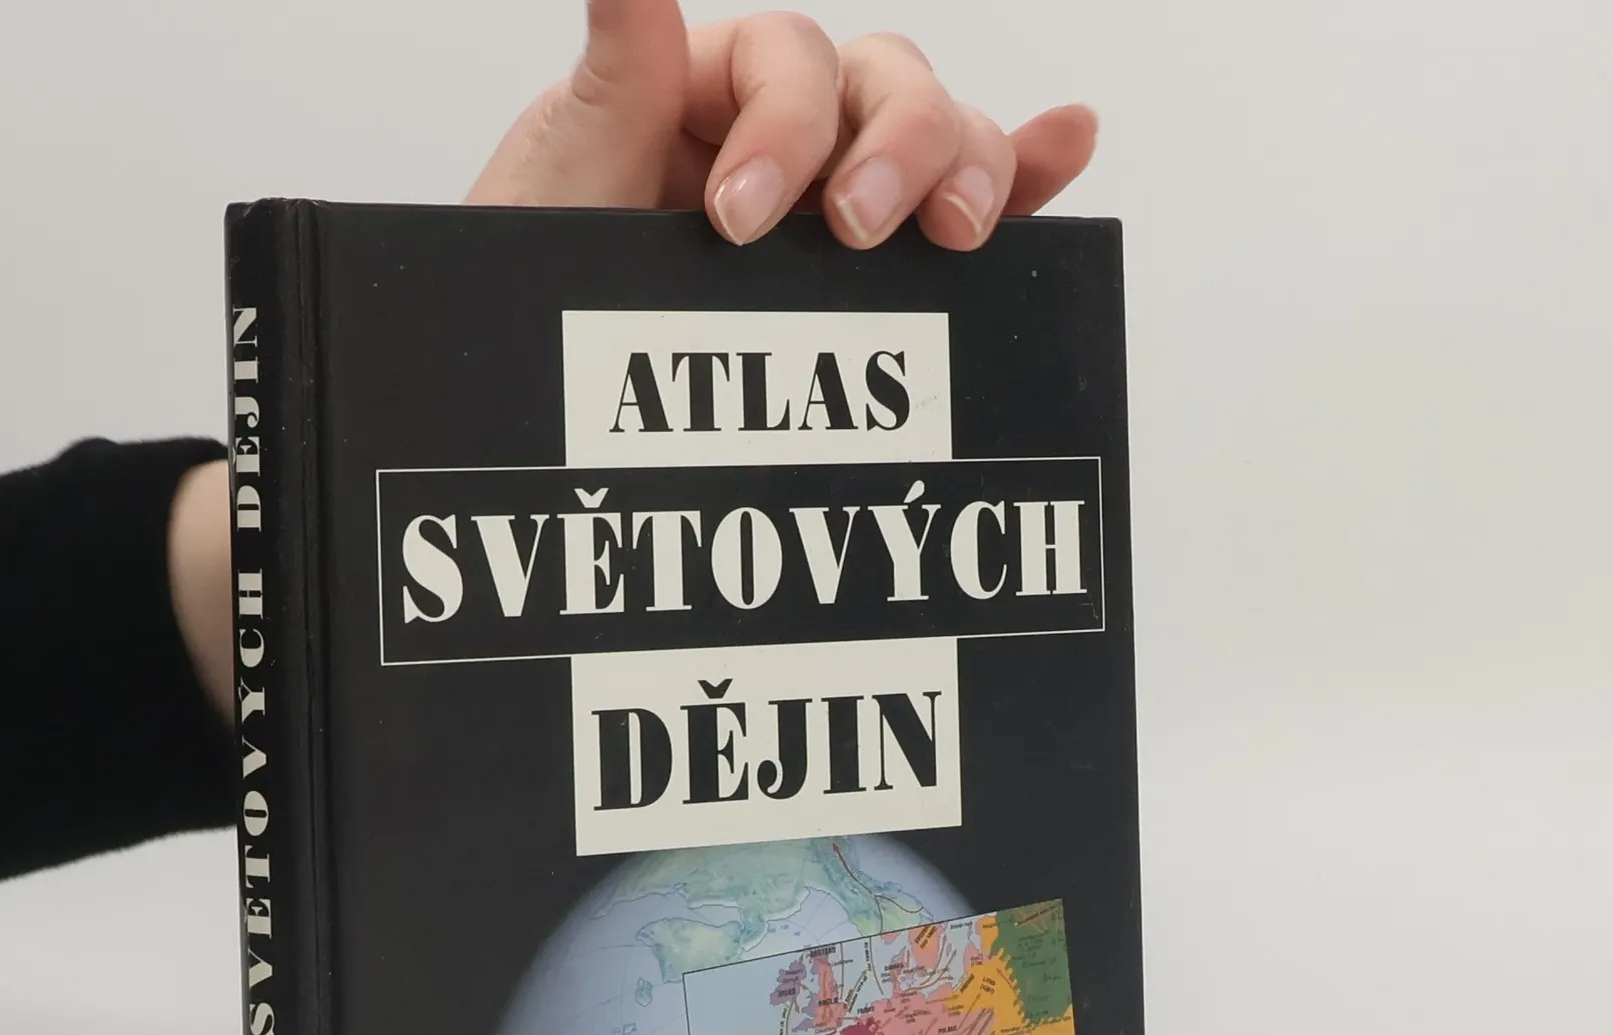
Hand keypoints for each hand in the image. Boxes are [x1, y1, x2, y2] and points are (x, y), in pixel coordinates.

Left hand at [468, 0, 1096, 248]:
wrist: (551, 397)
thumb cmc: (546, 277)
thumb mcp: (560, 183)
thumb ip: (614, 79)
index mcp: (709, 91)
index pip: (788, 58)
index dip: (783, 124)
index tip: (738, 219)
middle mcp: (787, 132)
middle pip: (886, 83)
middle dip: (891, 149)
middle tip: (853, 232)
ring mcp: (839, 195)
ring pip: (936, 137)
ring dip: (966, 167)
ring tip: (958, 232)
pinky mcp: (876, 267)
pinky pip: (969, 203)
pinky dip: (1025, 173)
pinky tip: (1066, 146)